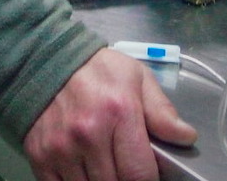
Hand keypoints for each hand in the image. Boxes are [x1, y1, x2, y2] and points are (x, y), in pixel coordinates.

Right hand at [22, 47, 197, 180]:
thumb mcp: (137, 78)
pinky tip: (83, 169)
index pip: (140, 174)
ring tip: (104, 164)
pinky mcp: (40, 156)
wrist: (46, 58)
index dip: (148, 180)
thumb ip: (162, 111)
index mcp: (118, 113)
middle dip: (124, 179)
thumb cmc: (98, 70)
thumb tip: (186, 138)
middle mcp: (88, 134)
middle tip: (125, 165)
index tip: (146, 172)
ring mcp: (60, 148)